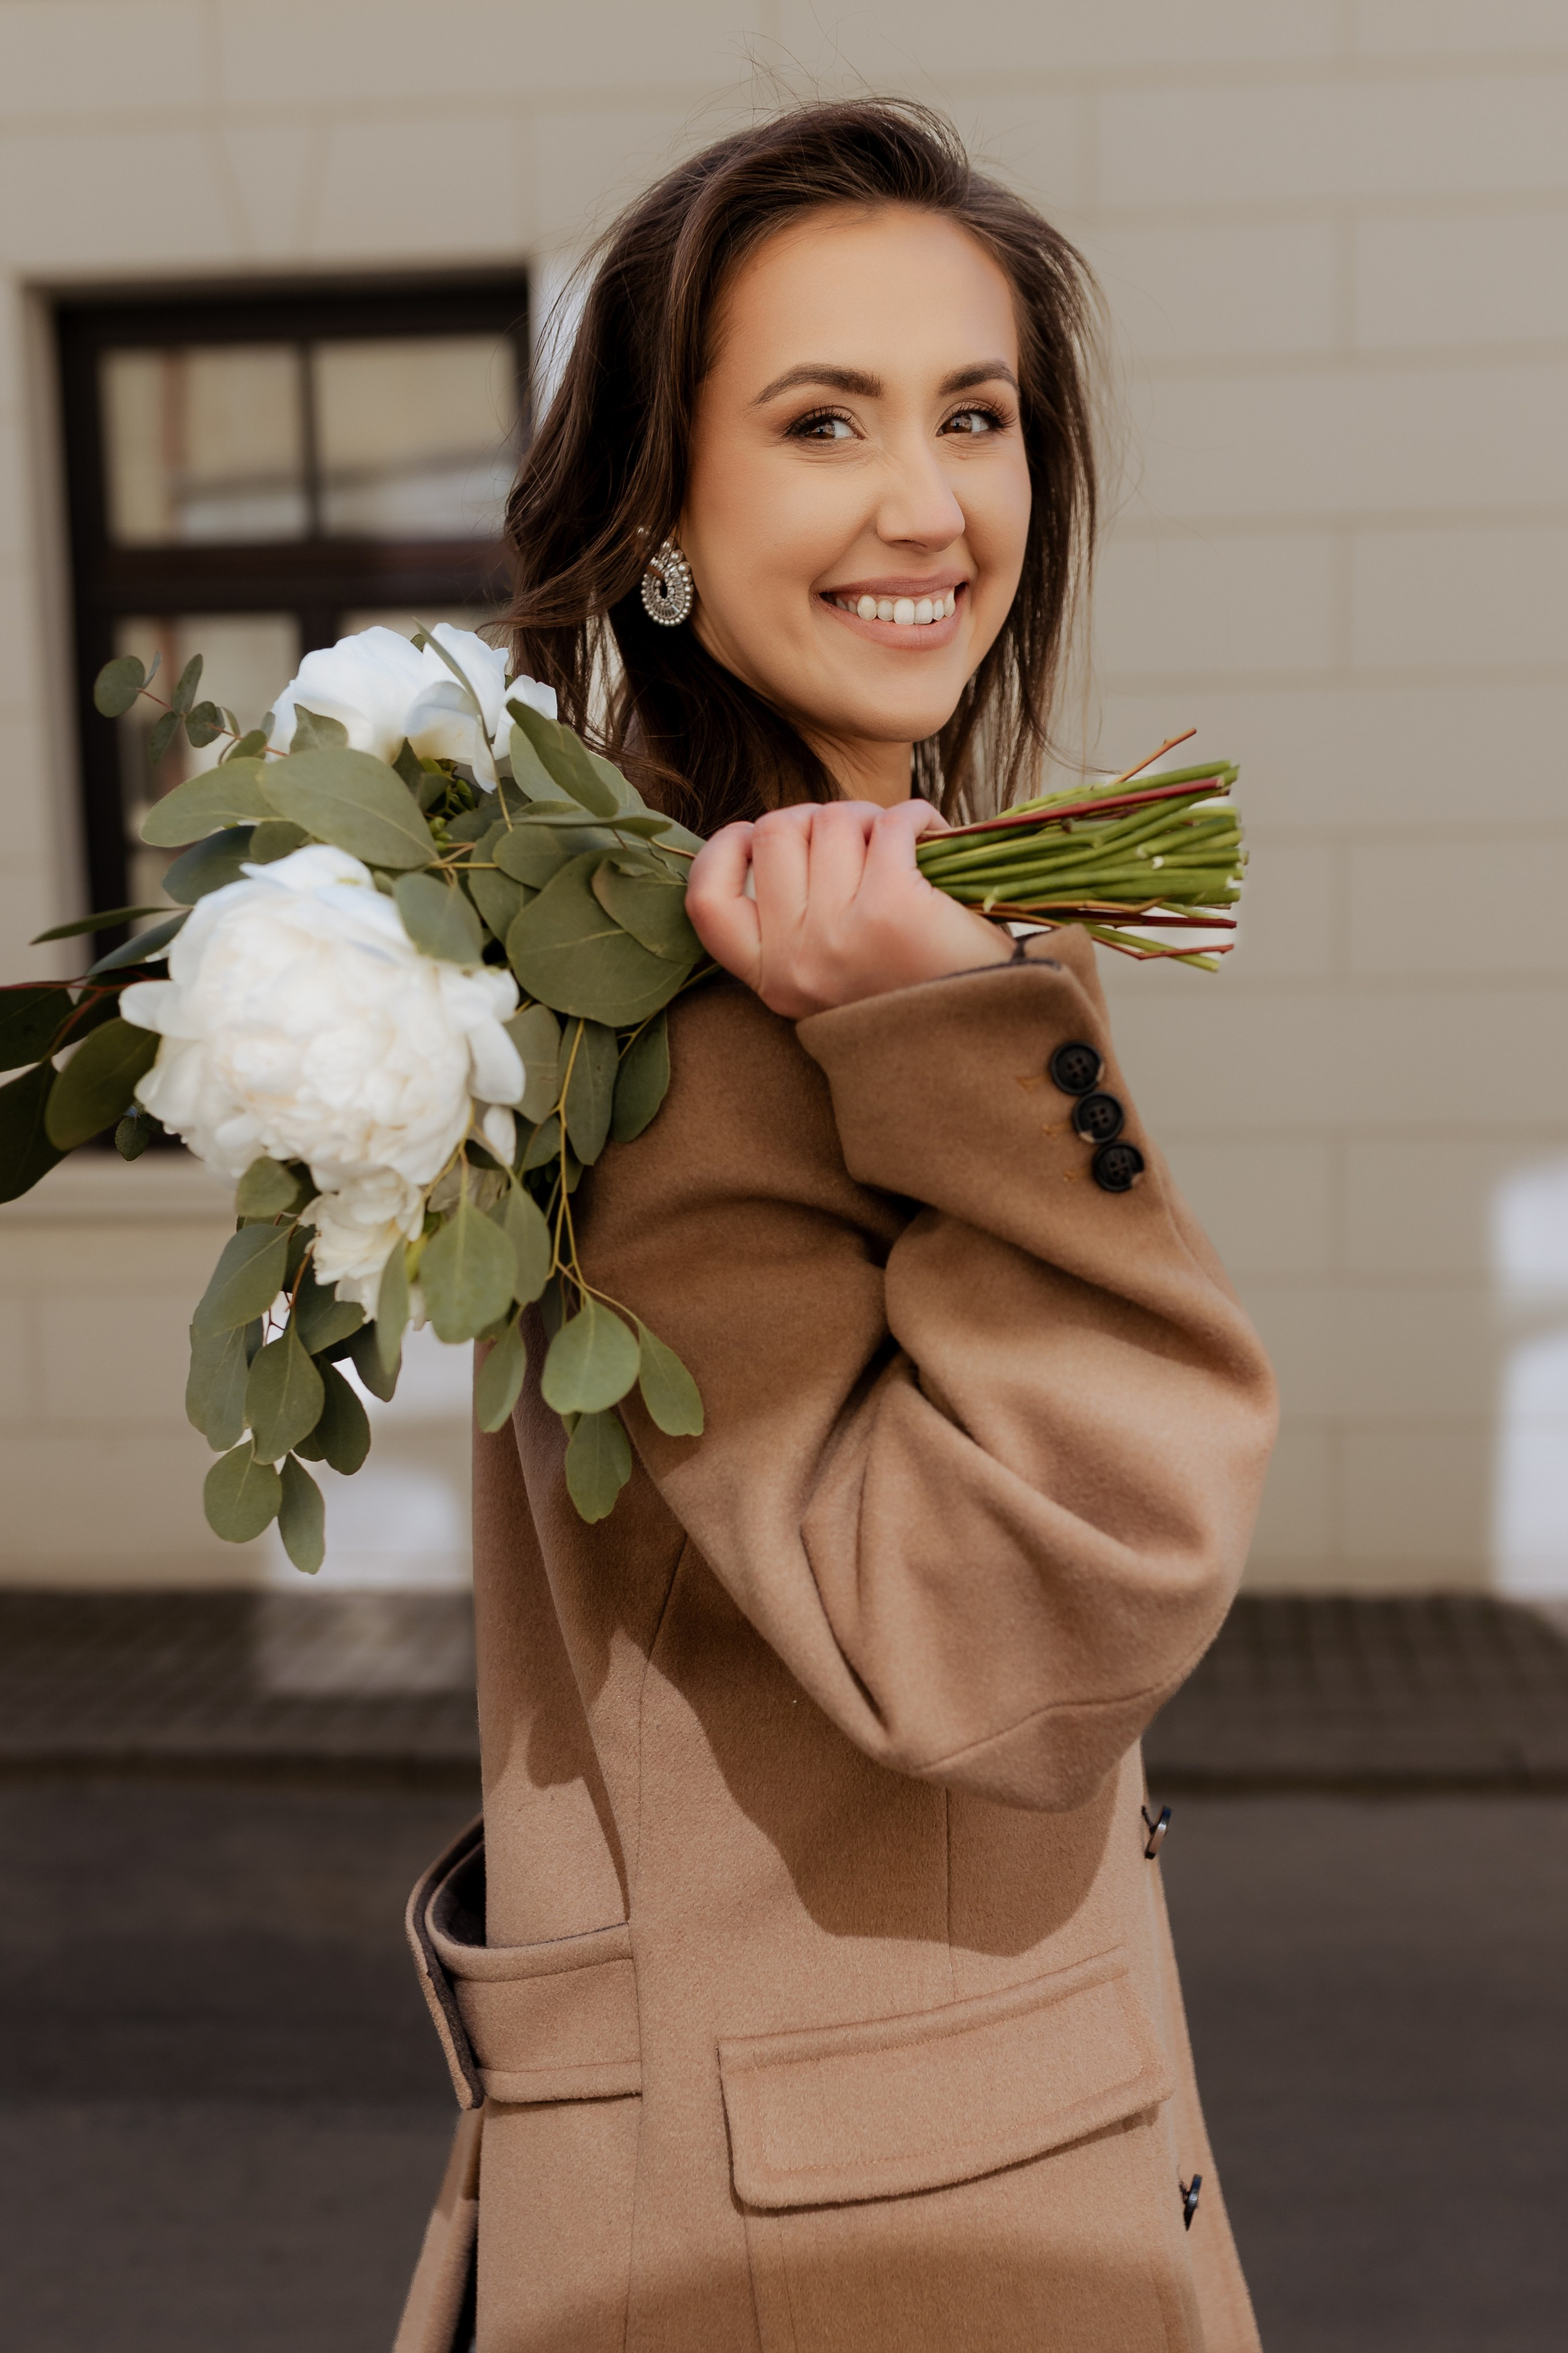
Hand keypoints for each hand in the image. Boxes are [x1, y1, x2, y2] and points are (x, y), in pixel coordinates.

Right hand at [685, 798, 1013, 1019]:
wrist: (983, 1038)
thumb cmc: (907, 995)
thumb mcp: (825, 976)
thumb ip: (790, 921)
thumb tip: (771, 832)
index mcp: (770, 978)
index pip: (706, 902)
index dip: (722, 852)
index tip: (751, 834)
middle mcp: (796, 960)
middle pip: (774, 833)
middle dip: (817, 817)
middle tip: (856, 838)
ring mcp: (839, 935)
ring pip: (831, 819)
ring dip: (869, 816)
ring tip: (897, 842)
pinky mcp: (893, 908)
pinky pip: (890, 823)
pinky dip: (914, 815)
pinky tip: (930, 833)